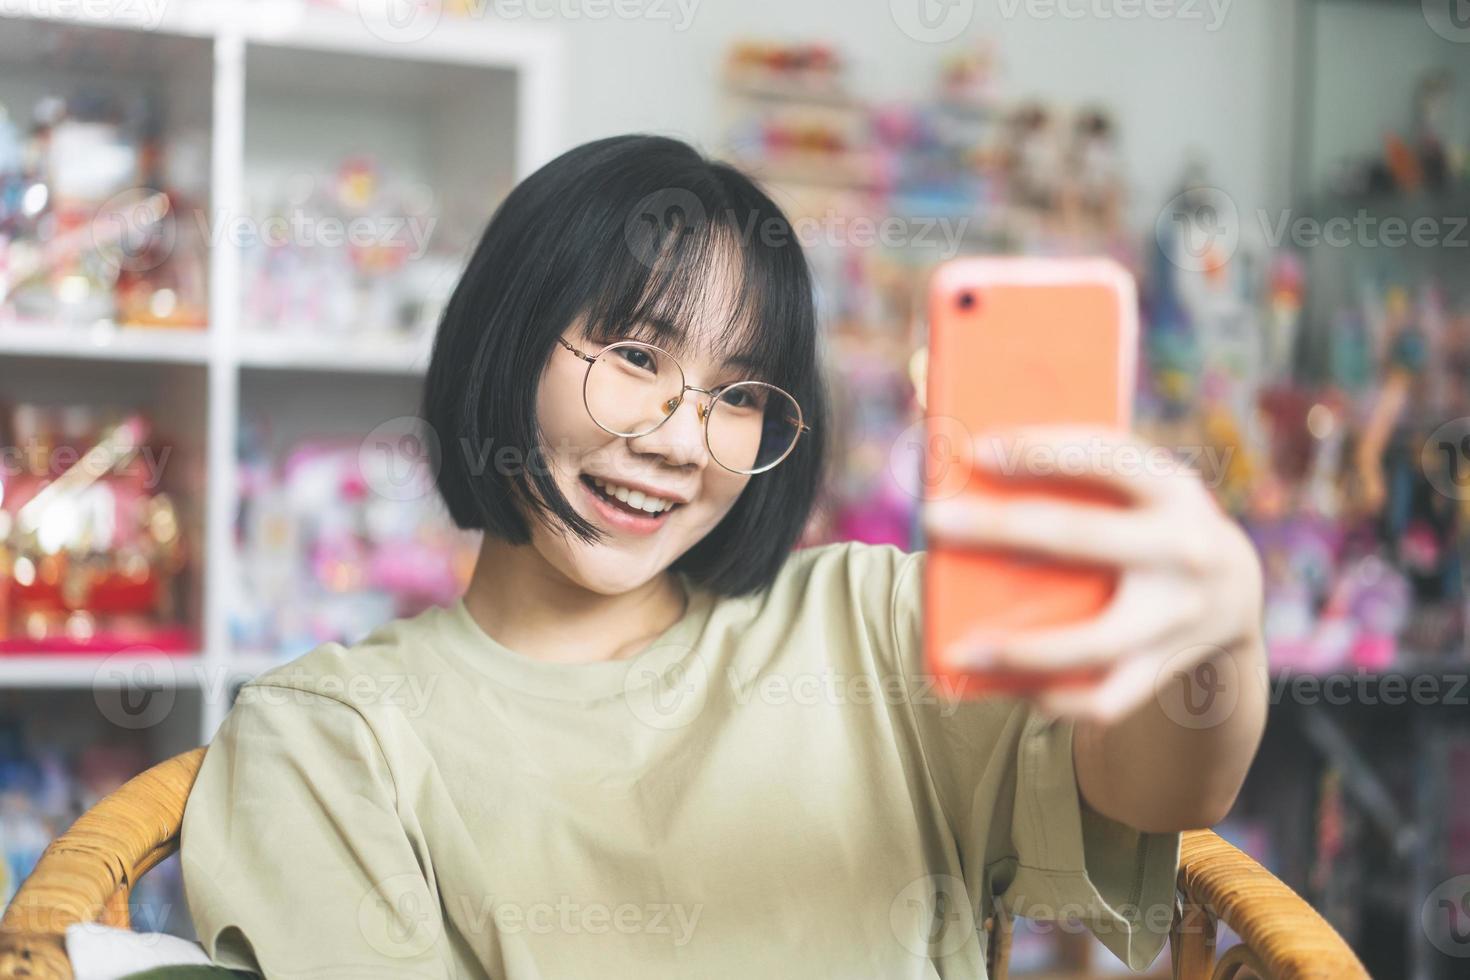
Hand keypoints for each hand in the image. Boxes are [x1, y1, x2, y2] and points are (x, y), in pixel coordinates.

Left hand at [920, 425, 1264, 723]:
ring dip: (1022, 648)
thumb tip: (971, 465)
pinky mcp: (1167, 665)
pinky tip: (1014, 691)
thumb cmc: (1146, 519)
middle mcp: (1184, 548)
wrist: (1235, 588)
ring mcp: (1180, 614)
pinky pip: (1107, 696)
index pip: (1108, 457)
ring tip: (959, 649)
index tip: (977, 448)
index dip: (1043, 451)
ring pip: (1095, 640)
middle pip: (1082, 536)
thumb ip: (1077, 474)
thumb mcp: (1137, 486)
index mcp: (1173, 488)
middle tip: (934, 519)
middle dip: (1000, 527)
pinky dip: (1058, 698)